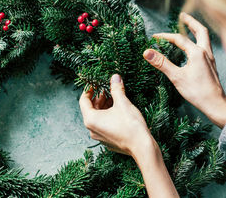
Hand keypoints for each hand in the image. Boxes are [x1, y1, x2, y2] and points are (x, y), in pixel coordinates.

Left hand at [79, 74, 178, 197]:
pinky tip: (118, 110)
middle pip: (90, 109)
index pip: (83, 101)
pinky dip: (108, 115)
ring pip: (97, 117)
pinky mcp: (107, 140)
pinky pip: (103, 125)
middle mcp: (92, 129)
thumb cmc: (131, 126)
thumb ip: (116, 89)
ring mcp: (99, 136)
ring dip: (104, 106)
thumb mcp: (123, 103)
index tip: (95, 84)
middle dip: (98, 98)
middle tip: (106, 88)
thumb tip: (115, 77)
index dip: (88, 90)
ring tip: (114, 97)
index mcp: (91, 120)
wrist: (142, 147)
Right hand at [143, 13, 225, 127]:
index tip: (154, 37)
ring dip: (196, 30)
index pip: (179, 39)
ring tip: (189, 26)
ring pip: (205, 38)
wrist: (216, 105)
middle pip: (200, 30)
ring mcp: (211, 59)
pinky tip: (194, 47)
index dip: (165, 36)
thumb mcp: (176, 77)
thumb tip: (147, 52)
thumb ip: (162, 63)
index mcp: (197, 53)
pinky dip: (199, 40)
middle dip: (190, 22)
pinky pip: (206, 47)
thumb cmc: (197, 92)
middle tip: (183, 15)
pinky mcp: (211, 65)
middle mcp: (206, 52)